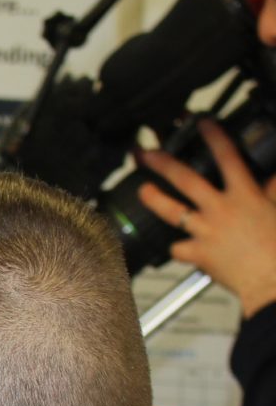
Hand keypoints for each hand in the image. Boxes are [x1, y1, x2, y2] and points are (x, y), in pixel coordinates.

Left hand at [138, 120, 275, 316]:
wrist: (273, 282)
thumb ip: (273, 191)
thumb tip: (273, 177)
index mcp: (245, 195)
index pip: (227, 157)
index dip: (214, 137)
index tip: (201, 122)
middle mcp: (221, 210)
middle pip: (186, 179)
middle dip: (163, 163)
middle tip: (145, 152)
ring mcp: (206, 231)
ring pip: (173, 211)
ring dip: (154, 199)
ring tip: (142, 190)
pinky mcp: (199, 254)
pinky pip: (180, 249)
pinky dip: (179, 248)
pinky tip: (179, 246)